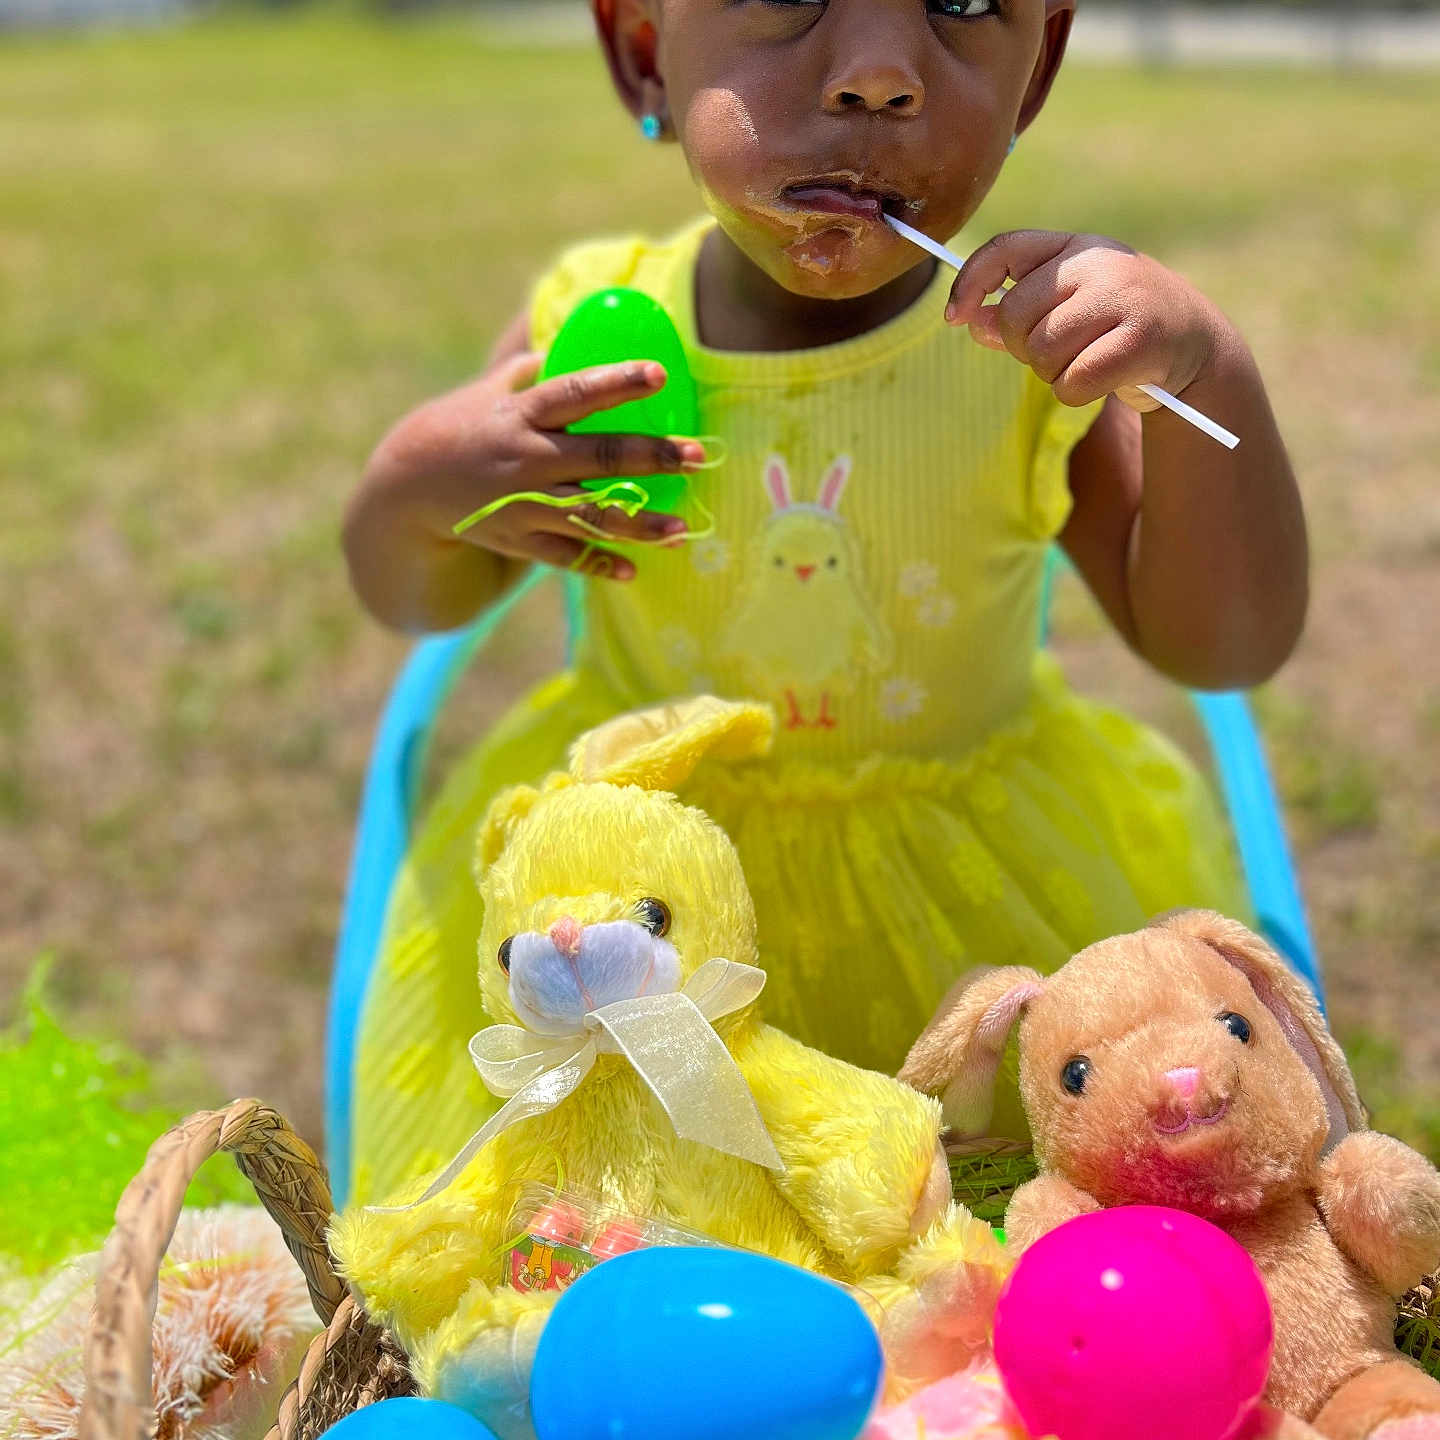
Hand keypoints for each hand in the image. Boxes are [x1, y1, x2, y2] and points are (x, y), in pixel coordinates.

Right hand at [362, 353, 703, 582]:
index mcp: (521, 414)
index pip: (575, 393)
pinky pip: (566, 556)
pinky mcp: (520, 540)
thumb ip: (533, 368)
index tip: (660, 373)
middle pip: (599, 458)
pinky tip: (635, 569)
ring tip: (683, 529)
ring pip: (592, 516)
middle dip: (652, 457)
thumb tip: (568, 334)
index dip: (618, 382)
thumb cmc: (460, 426)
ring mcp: (523, 505)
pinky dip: (600, 564)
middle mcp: (527, 460)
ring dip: (641, 524)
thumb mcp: (489, 391)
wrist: (407, 488)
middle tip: (696, 455)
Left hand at [944, 230, 1226, 412]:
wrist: (1195, 346)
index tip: (955, 318)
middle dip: (1024, 348)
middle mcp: (1099, 263)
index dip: (971, 282)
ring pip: (1042, 352)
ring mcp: (1123, 298)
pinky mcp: (1140, 340)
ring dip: (1052, 374)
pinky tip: (1101, 381)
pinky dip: (1075, 392)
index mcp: (1076, 246)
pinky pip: (1072, 382)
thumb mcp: (1069, 307)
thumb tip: (973, 321)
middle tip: (1059, 352)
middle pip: (1016, 316)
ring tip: (1085, 363)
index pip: (1006, 248)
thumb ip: (1021, 313)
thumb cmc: (1118, 325)